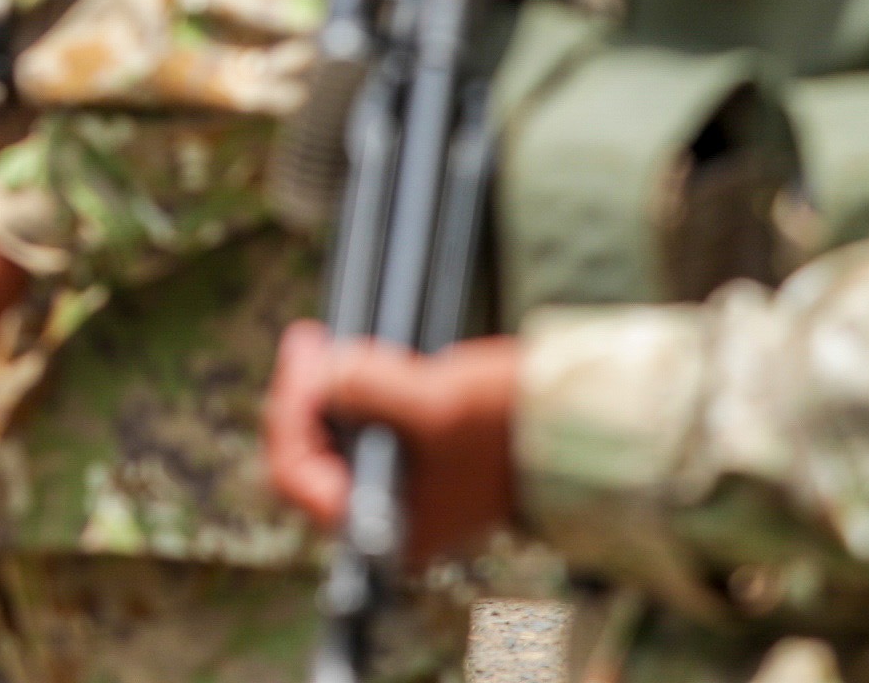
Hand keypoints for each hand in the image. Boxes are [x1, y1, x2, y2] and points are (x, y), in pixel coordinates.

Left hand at [260, 324, 520, 566]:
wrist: (578, 430)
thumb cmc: (511, 429)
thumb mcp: (434, 406)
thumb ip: (366, 389)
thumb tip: (323, 371)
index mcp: (384, 530)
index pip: (294, 473)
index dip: (290, 409)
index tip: (306, 354)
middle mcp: (384, 522)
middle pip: (307, 455)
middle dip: (302, 396)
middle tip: (310, 339)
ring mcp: (398, 494)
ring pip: (330, 441)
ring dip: (324, 393)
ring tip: (329, 347)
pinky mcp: (415, 467)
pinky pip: (358, 433)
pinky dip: (350, 398)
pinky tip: (357, 364)